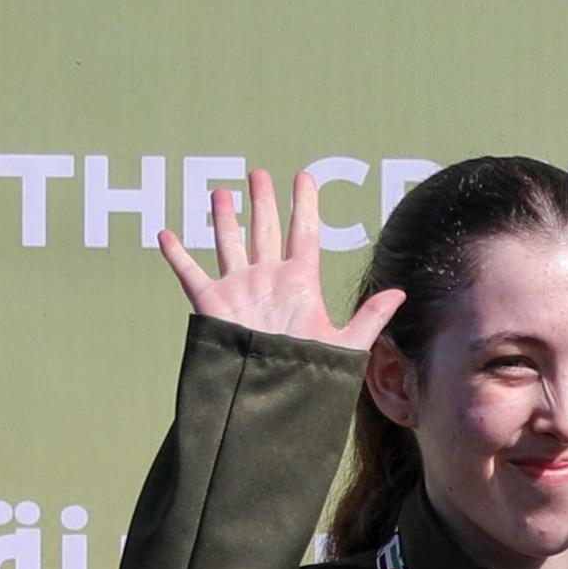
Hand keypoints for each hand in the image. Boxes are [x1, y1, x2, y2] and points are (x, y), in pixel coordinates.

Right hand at [157, 169, 404, 347]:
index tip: (304, 176)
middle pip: (266, 230)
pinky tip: (167, 234)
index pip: (304, 232)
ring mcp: (240, 288)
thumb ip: (370, 316)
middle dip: (263, 202)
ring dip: (225, 218)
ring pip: (230, 244)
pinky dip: (177, 255)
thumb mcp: (346, 343)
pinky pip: (190, 274)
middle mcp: (269, 279)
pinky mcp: (212, 303)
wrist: (272, 395)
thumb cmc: (310, 370)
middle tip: (259, 173)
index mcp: (301, 282)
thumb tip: (400, 293)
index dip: (304, 204)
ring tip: (222, 192)